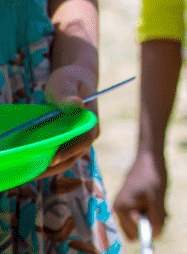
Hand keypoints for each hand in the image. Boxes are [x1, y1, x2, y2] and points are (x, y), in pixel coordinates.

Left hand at [38, 62, 99, 177]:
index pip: (84, 140)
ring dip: (49, 168)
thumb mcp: (65, 84)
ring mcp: (80, 139)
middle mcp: (89, 133)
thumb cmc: (71, 80)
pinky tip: (32, 165)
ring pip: (67, 159)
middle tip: (32, 174)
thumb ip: (68, 95)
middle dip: (54, 168)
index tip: (51, 161)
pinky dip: (48, 162)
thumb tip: (77, 104)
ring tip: (29, 173)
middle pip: (74, 156)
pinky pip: (60, 155)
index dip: (68, 152)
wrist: (76, 80)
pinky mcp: (71, 141)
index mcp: (91, 120)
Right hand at [113, 152, 168, 241]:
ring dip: (152, 218)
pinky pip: (140, 217)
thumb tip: (156, 236)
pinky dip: (150, 213)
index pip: (136, 233)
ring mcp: (123, 207)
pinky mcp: (129, 203)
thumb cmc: (152, 175)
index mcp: (122, 209)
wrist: (149, 156)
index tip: (162, 220)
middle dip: (150, 224)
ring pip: (139, 225)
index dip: (150, 230)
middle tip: (162, 211)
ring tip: (159, 203)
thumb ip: (156, 217)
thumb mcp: (157, 198)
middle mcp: (118, 210)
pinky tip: (157, 202)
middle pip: (136, 232)